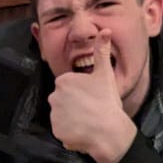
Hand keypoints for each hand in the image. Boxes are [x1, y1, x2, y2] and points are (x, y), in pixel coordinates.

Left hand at [47, 34, 136, 162]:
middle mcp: (53, 97)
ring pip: (63, 116)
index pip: (69, 86)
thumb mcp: (105, 74)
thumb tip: (105, 30)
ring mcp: (54, 115)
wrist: (108, 131)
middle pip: (64, 101)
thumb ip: (101, 51)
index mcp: (63, 81)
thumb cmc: (107, 101)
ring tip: (89, 121)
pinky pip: (63, 131)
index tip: (92, 97)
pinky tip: (84, 131)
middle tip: (91, 109)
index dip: (82, 92)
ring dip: (73, 119)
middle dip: (75, 105)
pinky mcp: (56, 132)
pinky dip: (71, 133)